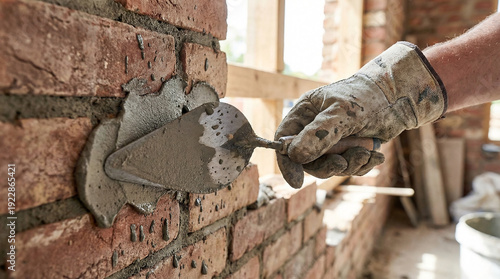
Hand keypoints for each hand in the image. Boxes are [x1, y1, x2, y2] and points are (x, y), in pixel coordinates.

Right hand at [275, 42, 446, 178]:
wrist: (399, 97)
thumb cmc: (366, 97)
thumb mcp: (341, 114)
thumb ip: (318, 134)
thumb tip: (295, 156)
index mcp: (305, 113)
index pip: (285, 140)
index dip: (287, 162)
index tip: (296, 181)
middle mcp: (314, 128)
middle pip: (307, 160)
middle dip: (327, 165)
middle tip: (342, 163)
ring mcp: (332, 140)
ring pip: (330, 167)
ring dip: (349, 164)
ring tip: (366, 151)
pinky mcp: (349, 149)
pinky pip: (348, 168)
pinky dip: (361, 165)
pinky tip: (375, 155)